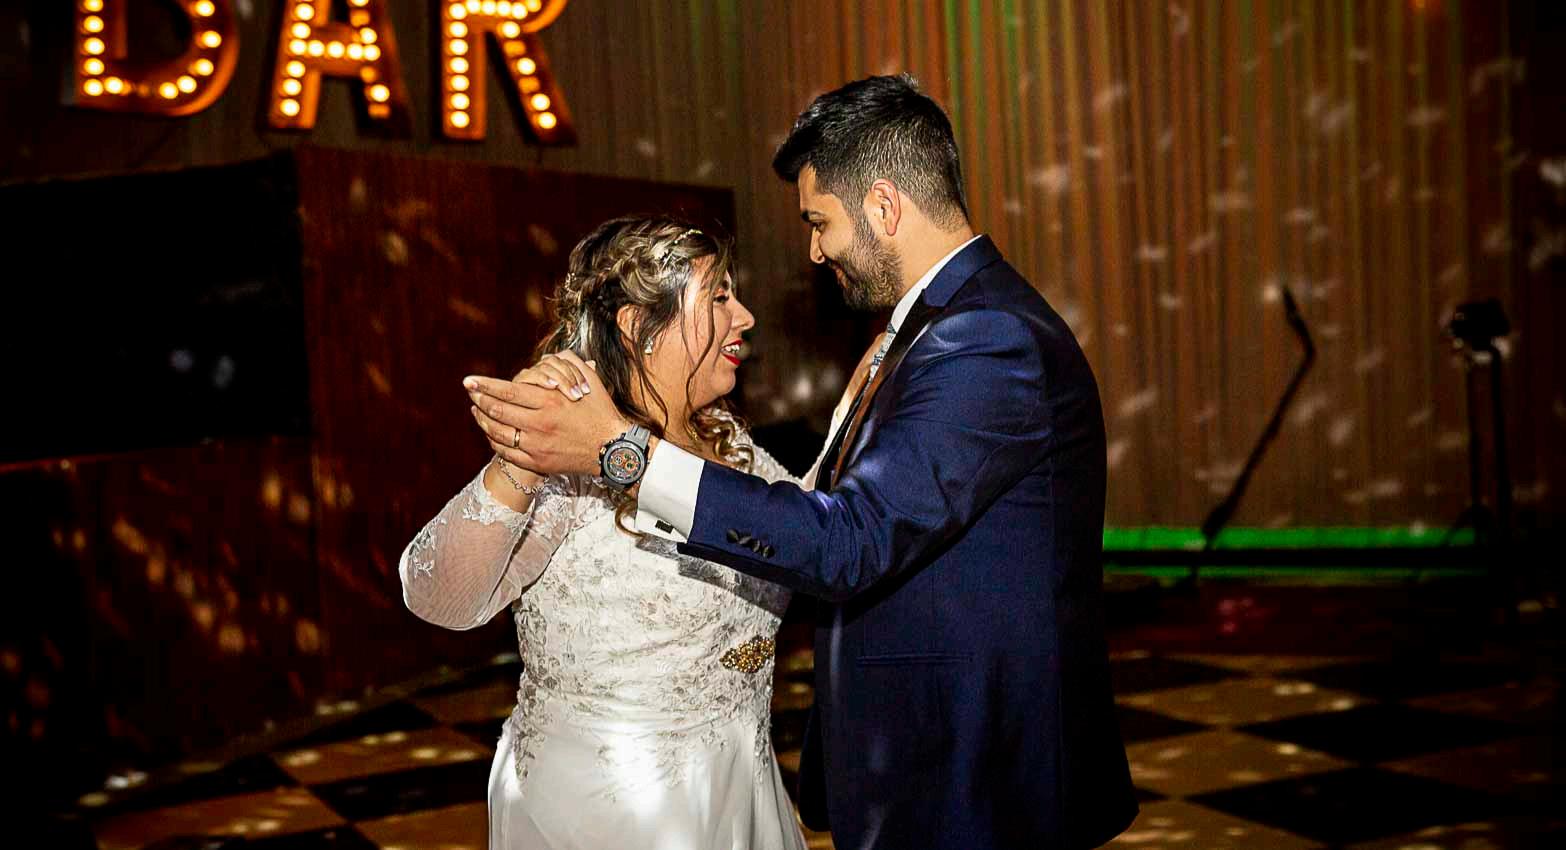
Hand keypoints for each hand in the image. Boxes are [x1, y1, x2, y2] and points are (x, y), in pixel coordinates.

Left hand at [466, 350, 629, 476]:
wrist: (612, 449)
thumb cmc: (601, 412)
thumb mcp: (590, 380)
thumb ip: (569, 363)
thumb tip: (550, 356)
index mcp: (549, 400)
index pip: (506, 391)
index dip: (484, 385)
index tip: (468, 381)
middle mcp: (539, 423)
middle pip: (497, 410)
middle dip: (478, 399)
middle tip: (470, 393)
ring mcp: (536, 445)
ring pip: (497, 432)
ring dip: (482, 420)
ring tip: (476, 411)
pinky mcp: (537, 462)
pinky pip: (506, 451)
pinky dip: (494, 441)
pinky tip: (490, 432)